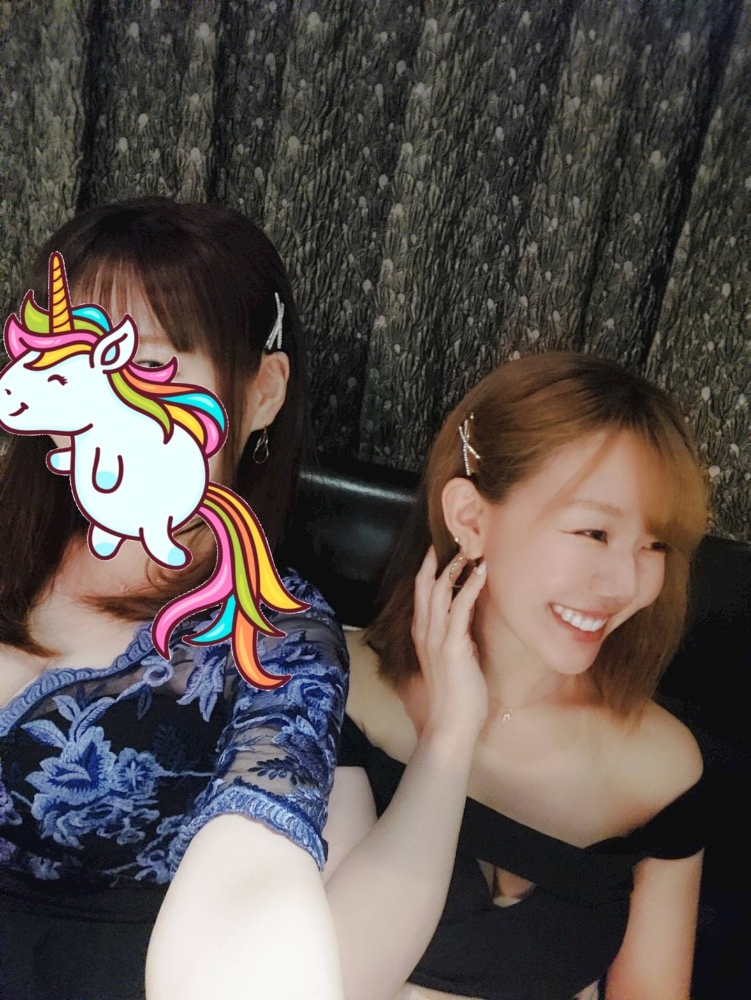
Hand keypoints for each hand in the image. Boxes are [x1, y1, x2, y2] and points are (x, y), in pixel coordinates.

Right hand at [411, 546, 488, 741]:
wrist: (450, 726)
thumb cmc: (455, 698)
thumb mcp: (452, 661)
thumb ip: (454, 639)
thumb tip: (465, 623)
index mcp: (423, 635)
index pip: (422, 593)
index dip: (429, 569)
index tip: (439, 548)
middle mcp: (425, 632)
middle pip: (425, 585)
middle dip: (436, 559)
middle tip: (450, 535)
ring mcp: (437, 638)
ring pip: (441, 591)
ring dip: (455, 566)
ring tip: (469, 546)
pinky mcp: (453, 646)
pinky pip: (461, 607)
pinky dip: (471, 586)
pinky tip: (482, 570)